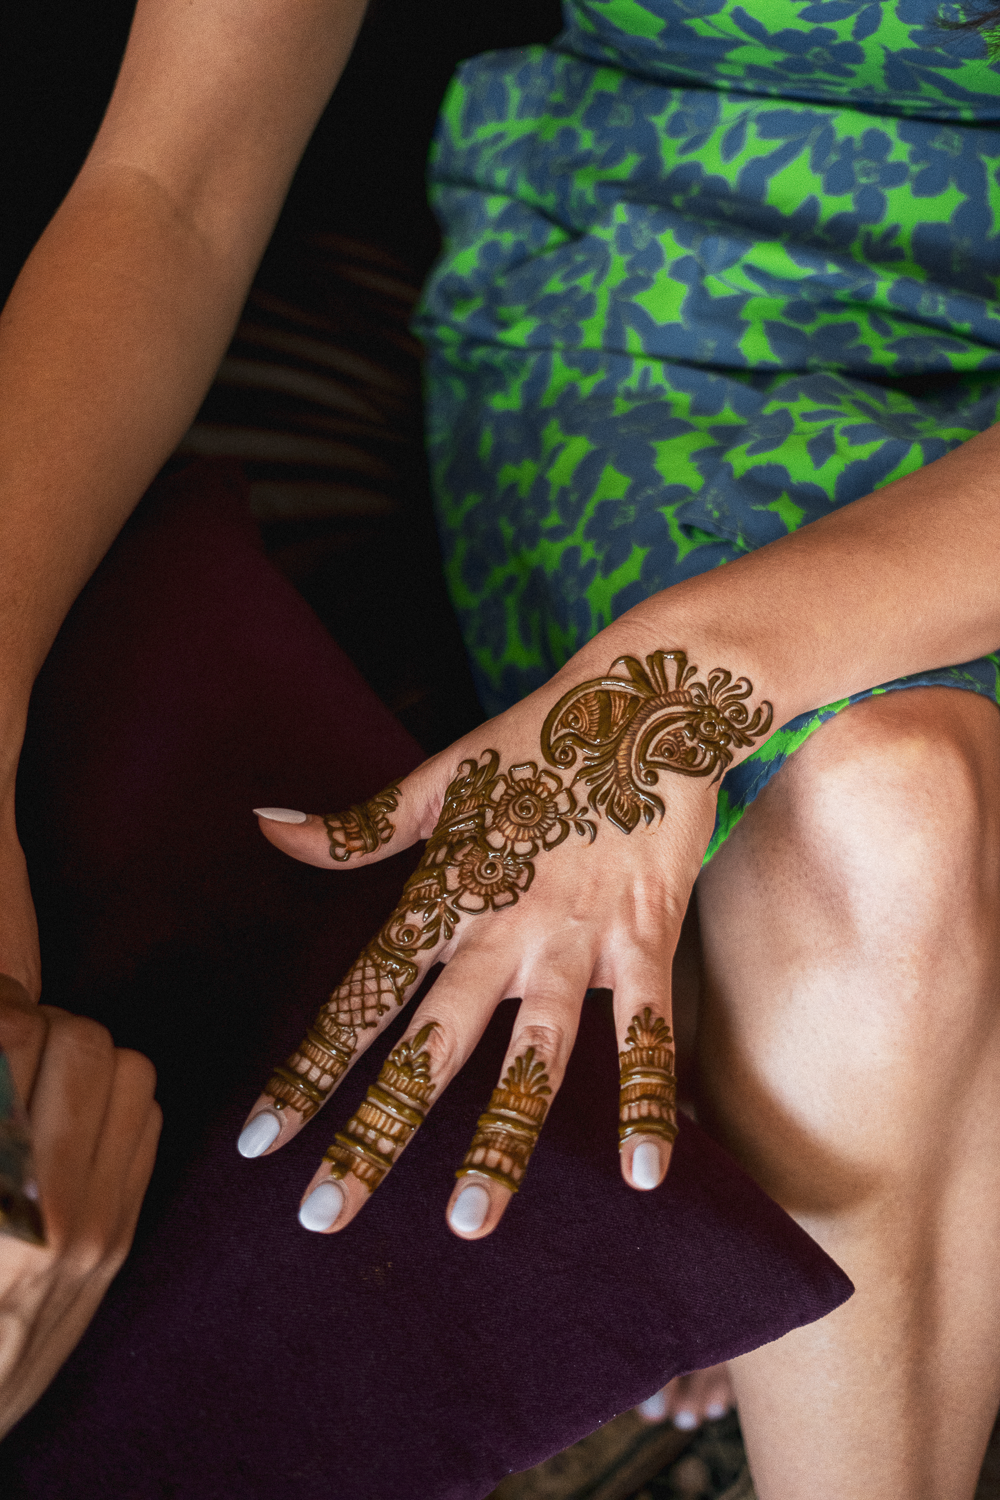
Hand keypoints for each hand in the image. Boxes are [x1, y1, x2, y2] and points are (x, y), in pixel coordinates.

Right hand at [0, 977, 160, 1438]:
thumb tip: (7, 1012)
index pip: (16, 1031)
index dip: (1, 1010)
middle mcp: (44, 1203)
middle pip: (83, 1039)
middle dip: (43, 1028)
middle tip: (10, 1048)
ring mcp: (94, 1223)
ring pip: (130, 1070)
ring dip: (86, 1062)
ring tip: (39, 1085)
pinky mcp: (120, 1240)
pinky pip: (147, 1120)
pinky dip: (114, 1106)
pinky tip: (68, 1127)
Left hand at [239, 646, 771, 1239]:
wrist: (648, 695)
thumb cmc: (536, 739)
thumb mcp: (440, 780)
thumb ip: (356, 826)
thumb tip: (263, 823)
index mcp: (443, 893)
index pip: (361, 997)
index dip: (307, 1071)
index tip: (260, 1143)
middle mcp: (498, 926)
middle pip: (427, 1046)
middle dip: (375, 1133)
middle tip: (324, 1218)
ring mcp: (575, 936)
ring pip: (532, 1055)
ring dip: (501, 1141)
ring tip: (469, 1223)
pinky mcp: (645, 936)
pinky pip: (647, 1031)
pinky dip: (646, 1099)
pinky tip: (647, 1178)